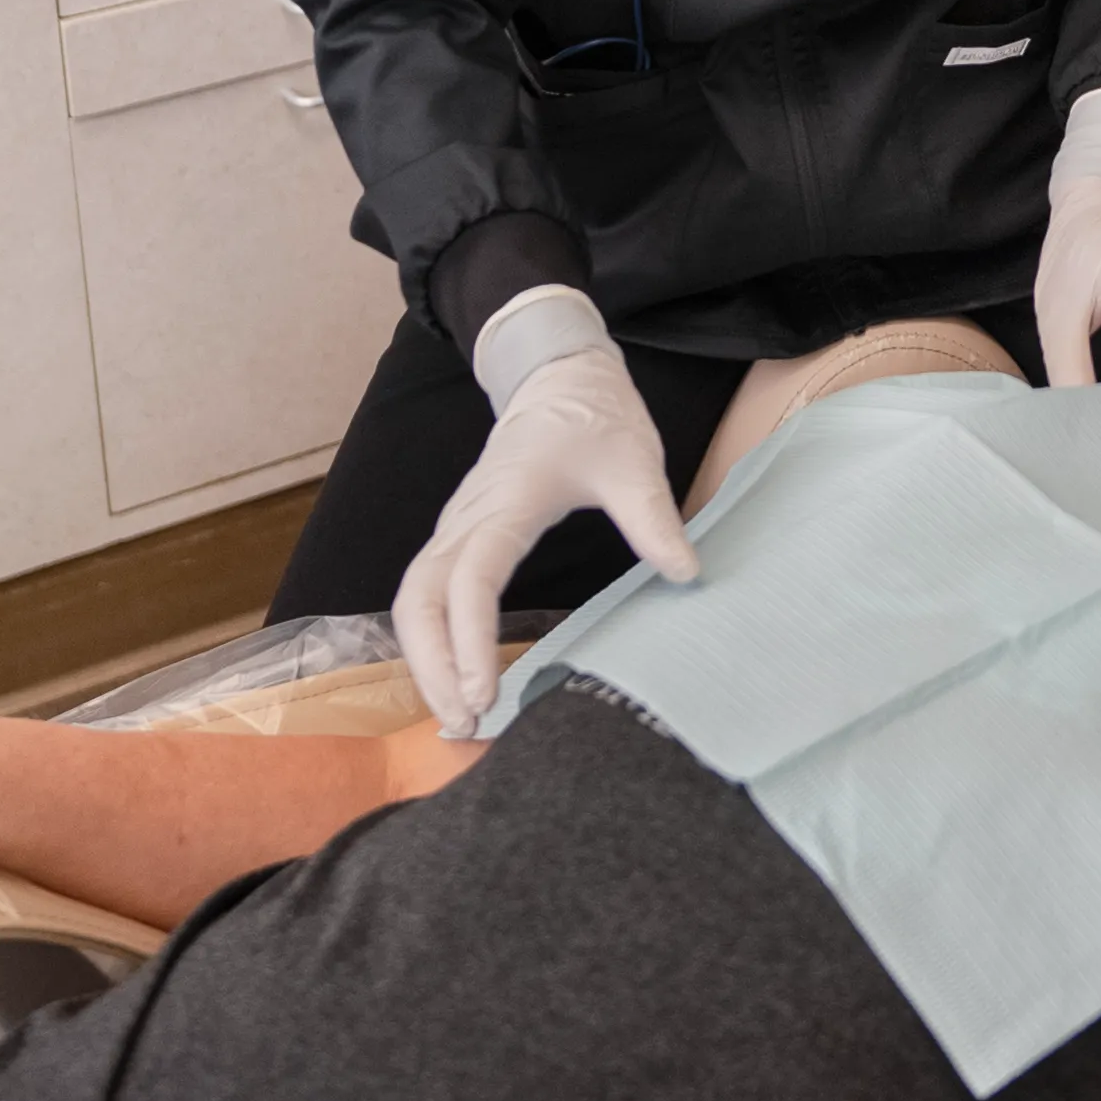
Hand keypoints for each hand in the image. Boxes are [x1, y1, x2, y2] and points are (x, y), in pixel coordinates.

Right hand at [395, 341, 696, 737]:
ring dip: (424, 659)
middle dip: (430, 666)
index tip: (484, 694)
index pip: (470, 578)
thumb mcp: (634, 461)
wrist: (560, 374)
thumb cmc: (595, 416)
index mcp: (507, 500)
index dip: (468, 640)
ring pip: (414, 600)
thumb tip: (686, 575)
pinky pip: (428, 594)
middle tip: (466, 725)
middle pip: (418, 600)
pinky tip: (456, 680)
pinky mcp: (461, 535)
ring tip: (458, 717)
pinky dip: (430, 640)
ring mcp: (458, 526)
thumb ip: (654, 519)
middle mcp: (468, 517)